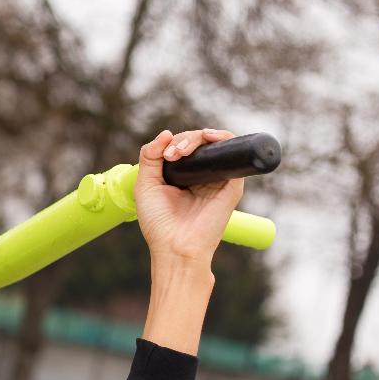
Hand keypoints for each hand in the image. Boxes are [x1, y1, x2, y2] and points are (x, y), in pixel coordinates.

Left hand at [134, 128, 245, 266]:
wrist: (175, 247)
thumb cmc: (159, 223)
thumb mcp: (145, 185)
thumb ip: (150, 157)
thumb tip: (166, 133)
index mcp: (182, 176)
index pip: (183, 146)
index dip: (173, 143)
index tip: (165, 156)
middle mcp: (202, 175)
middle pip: (198, 142)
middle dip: (184, 140)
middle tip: (173, 155)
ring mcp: (218, 178)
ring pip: (214, 143)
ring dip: (198, 137)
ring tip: (183, 151)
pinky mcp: (232, 184)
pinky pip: (233, 151)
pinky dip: (223, 138)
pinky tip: (210, 138)